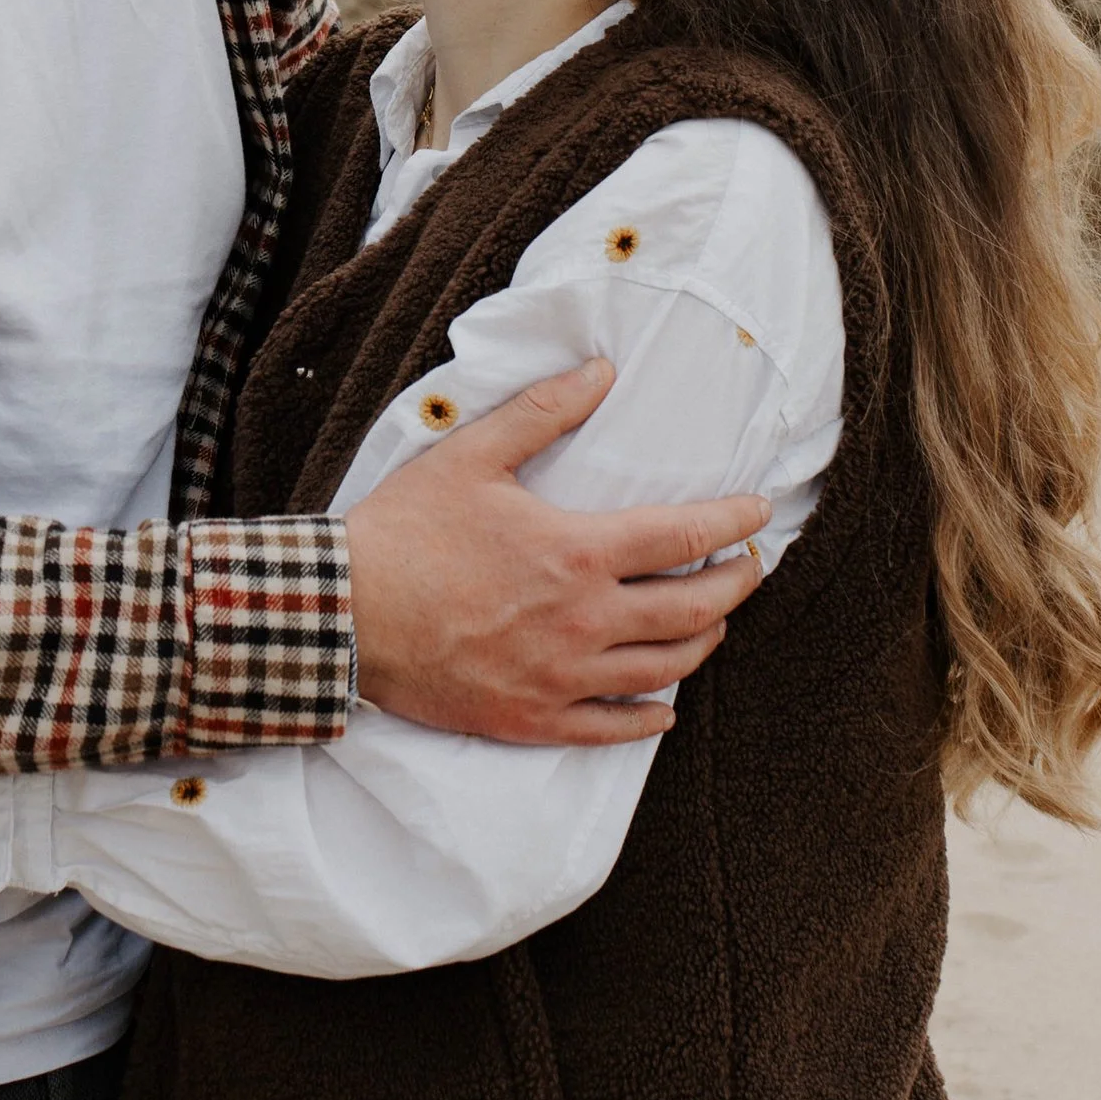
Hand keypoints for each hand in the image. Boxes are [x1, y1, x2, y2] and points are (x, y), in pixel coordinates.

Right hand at [343, 361, 767, 743]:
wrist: (342, 613)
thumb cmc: (405, 531)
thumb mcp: (472, 455)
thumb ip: (544, 411)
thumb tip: (602, 371)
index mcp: (577, 552)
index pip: (685, 536)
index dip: (734, 523)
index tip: (757, 514)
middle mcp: (584, 620)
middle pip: (693, 609)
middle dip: (736, 585)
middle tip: (751, 568)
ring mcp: (562, 677)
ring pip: (664, 669)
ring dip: (703, 644)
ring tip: (713, 624)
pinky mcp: (532, 718)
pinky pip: (612, 728)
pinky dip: (650, 716)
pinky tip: (664, 707)